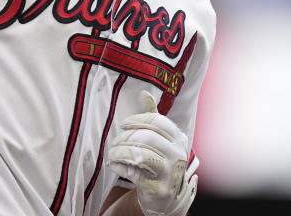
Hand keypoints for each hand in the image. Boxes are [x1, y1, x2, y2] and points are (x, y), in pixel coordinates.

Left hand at [108, 91, 197, 215]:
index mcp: (179, 138)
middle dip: (125, 138)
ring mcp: (170, 173)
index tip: (123, 125)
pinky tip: (115, 165)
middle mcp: (178, 154)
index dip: (136, 120)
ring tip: (112, 153)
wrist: (167, 197)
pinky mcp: (159, 189)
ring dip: (120, 152)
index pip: (157, 121)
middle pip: (146, 137)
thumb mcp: (160, 138)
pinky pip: (134, 173)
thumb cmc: (159, 161)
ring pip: (140, 155)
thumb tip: (144, 93)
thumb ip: (152, 116)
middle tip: (114, 142)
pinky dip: (120, 167)